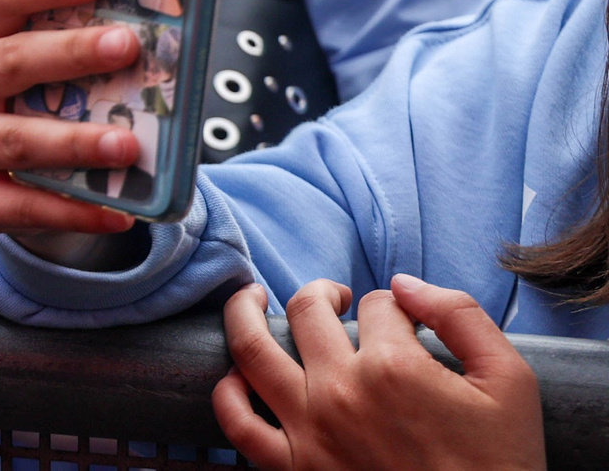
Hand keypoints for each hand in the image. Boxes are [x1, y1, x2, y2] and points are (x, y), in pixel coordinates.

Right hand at [0, 0, 143, 237]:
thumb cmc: (19, 83)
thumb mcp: (25, 33)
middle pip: (8, 64)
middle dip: (70, 55)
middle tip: (129, 47)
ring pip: (12, 140)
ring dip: (74, 142)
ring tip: (128, 144)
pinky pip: (15, 206)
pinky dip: (69, 210)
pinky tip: (118, 209)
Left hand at [214, 277, 542, 470]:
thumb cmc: (501, 463)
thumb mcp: (509, 382)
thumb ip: (461, 316)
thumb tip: (404, 283)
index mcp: (393, 366)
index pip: (376, 305)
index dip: (392, 307)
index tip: (404, 325)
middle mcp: (341, 391)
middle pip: (307, 311)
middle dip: (321, 293)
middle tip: (333, 299)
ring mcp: (310, 430)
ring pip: (251, 350)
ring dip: (242, 312)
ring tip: (251, 298)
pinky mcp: (293, 468)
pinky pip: (238, 423)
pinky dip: (227, 391)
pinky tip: (236, 375)